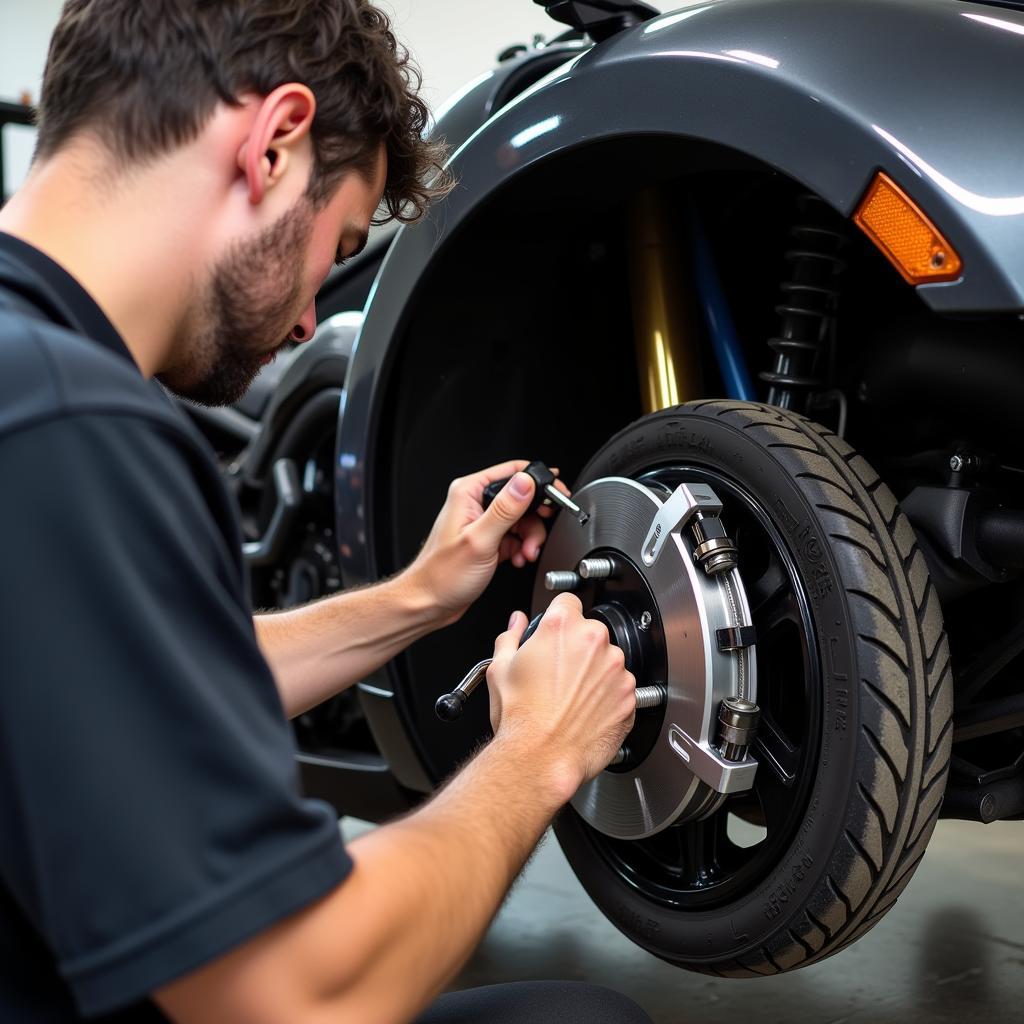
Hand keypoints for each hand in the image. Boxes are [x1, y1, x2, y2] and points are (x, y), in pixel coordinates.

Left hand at [403, 460, 570, 624]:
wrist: (430, 602)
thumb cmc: (442, 575)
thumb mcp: (480, 540)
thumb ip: (505, 509)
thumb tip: (526, 482)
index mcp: (469, 492)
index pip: (512, 472)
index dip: (538, 482)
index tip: (556, 495)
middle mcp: (475, 503)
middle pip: (522, 498)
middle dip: (535, 520)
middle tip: (536, 538)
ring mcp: (483, 522)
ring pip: (522, 520)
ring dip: (530, 538)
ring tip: (524, 554)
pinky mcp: (488, 538)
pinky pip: (516, 535)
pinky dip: (522, 547)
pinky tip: (517, 558)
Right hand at [485, 595, 635, 799]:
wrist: (542, 758)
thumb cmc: (521, 718)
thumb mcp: (500, 669)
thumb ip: (510, 636)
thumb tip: (516, 623)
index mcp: (562, 627)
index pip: (568, 601)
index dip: (559, 616)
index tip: (557, 631)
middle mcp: (594, 642)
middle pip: (590, 630)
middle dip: (577, 646)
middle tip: (558, 672)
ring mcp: (616, 669)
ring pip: (608, 659)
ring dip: (595, 671)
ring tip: (570, 696)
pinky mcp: (630, 695)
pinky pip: (620, 686)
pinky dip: (607, 695)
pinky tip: (585, 710)